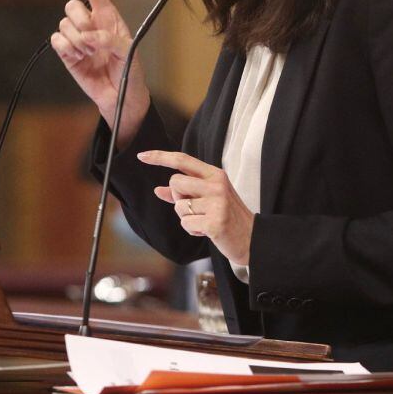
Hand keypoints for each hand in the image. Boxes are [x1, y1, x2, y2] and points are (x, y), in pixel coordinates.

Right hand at [50, 0, 149, 147]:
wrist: (120, 97)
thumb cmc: (129, 72)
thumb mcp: (128, 53)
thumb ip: (110, 41)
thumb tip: (88, 38)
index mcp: (109, 16)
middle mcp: (91, 23)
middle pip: (72, 6)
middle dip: (80, 22)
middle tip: (93, 42)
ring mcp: (77, 37)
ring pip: (64, 24)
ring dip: (77, 42)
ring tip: (90, 55)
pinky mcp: (66, 52)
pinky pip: (57, 40)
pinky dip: (67, 50)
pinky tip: (79, 59)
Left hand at [137, 150, 254, 264]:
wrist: (251, 238)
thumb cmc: (227, 216)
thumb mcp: (208, 198)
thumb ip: (183, 192)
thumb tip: (157, 190)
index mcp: (215, 174)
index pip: (183, 160)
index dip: (160, 157)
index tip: (141, 155)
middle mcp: (217, 184)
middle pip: (175, 182)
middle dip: (178, 197)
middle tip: (195, 208)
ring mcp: (217, 202)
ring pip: (179, 205)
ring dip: (186, 217)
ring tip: (204, 220)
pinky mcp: (215, 221)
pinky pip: (186, 223)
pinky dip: (192, 229)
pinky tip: (207, 230)